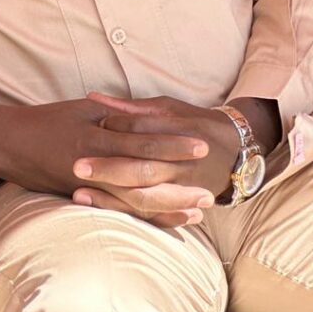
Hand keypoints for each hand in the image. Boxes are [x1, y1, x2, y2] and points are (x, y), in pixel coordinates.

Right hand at [0, 94, 214, 227]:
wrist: (8, 142)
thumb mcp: (81, 109)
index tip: (200, 143)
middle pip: (143, 175)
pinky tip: (171, 218)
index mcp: (93, 134)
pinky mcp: (84, 198)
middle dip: (178, 180)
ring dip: (169, 203)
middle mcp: (92, 163)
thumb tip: (145, 116)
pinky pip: (121, 211)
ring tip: (199, 206)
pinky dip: (148, 215)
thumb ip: (113, 114)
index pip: (140, 139)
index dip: (171, 143)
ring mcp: (88, 185)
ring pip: (134, 199)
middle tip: (209, 185)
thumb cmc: (46, 120)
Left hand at [70, 94, 241, 222]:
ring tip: (78, 194)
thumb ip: (131, 106)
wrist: (236, 150)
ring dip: (111, 198)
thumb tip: (93, 96)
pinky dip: (128, 214)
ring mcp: (181, 187)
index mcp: (179, 130)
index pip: (144, 130)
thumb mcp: (168, 107)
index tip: (93, 125)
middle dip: (108, 169)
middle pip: (142, 169)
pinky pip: (152, 214)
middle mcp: (180, 162)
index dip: (117, 127)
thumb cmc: (194, 122)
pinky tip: (101, 210)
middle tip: (76, 166)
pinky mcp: (180, 204)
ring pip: (144, 198)